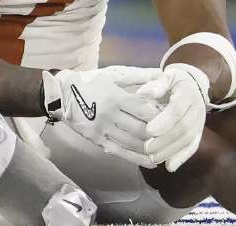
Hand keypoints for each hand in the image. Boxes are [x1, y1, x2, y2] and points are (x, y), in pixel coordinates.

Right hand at [44, 66, 163, 167]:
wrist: (62, 95)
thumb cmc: (92, 81)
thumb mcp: (114, 74)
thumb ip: (138, 76)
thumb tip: (161, 73)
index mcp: (116, 97)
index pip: (143, 110)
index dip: (160, 116)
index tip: (172, 118)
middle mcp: (110, 115)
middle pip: (139, 128)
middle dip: (158, 134)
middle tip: (173, 137)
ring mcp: (103, 130)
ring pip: (131, 142)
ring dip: (150, 149)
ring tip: (166, 152)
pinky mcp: (97, 140)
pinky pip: (119, 151)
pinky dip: (135, 158)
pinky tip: (149, 161)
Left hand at [137, 63, 208, 171]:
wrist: (194, 85)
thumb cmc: (174, 81)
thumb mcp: (167, 76)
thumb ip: (156, 84)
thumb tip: (142, 93)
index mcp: (187, 94)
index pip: (177, 110)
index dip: (163, 121)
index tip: (148, 130)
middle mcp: (197, 109)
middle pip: (183, 128)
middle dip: (165, 140)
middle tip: (147, 148)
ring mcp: (200, 123)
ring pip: (188, 140)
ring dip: (170, 151)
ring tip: (153, 158)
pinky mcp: (199, 133)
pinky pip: (192, 147)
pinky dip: (181, 158)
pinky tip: (169, 167)